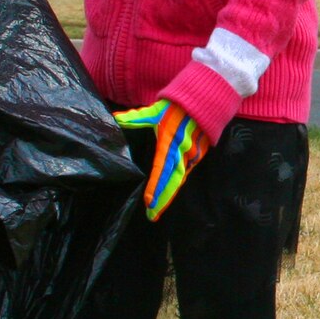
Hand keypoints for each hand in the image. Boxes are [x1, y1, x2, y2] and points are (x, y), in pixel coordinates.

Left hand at [113, 100, 207, 220]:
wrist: (203, 102)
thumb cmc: (176, 106)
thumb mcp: (155, 111)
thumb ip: (136, 118)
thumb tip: (116, 120)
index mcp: (170, 144)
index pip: (162, 170)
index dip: (157, 187)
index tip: (149, 202)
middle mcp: (183, 153)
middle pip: (173, 182)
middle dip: (163, 200)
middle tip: (152, 216)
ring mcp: (192, 155)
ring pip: (180, 179)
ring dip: (169, 194)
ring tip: (158, 209)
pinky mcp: (197, 155)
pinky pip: (186, 173)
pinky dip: (176, 184)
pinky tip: (169, 193)